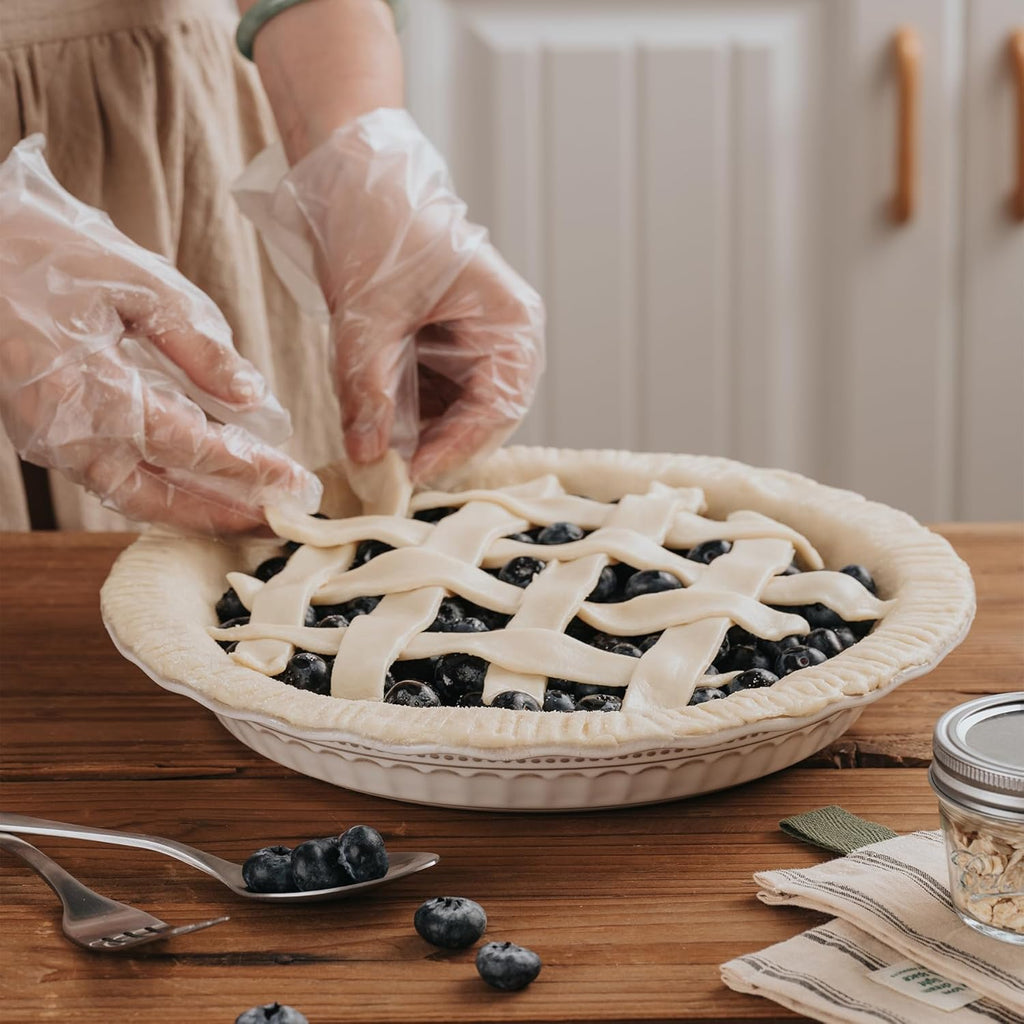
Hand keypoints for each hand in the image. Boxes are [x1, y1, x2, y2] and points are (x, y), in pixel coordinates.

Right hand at [0, 135, 320, 532]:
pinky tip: (198, 492)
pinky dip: (159, 493)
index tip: (293, 479)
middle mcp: (63, 429)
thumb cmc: (50, 254)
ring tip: (248, 516)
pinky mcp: (45, 438)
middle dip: (223, 513)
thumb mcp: (137, 284)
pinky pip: (110, 480)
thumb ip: (198, 346)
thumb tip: (253, 397)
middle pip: (156, 494)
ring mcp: (48, 440)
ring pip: (130, 497)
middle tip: (280, 520)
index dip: (244, 467)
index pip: (186, 444)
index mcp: (86, 386)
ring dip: (192, 513)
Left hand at [281, 109, 543, 485]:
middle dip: (435, 446)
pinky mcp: (446, 349)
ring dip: (415, 433)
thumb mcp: (368, 315)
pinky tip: (372, 419)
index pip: (498, 407)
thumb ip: (367, 389)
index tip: (412, 474)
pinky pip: (433, 398)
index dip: (457, 446)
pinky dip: (404, 414)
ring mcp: (476, 346)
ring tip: (372, 444)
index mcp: (510, 323)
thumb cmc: (378, 225)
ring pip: (455, 415)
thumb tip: (366, 458)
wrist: (354, 179)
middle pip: (482, 419)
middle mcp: (504, 340)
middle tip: (388, 473)